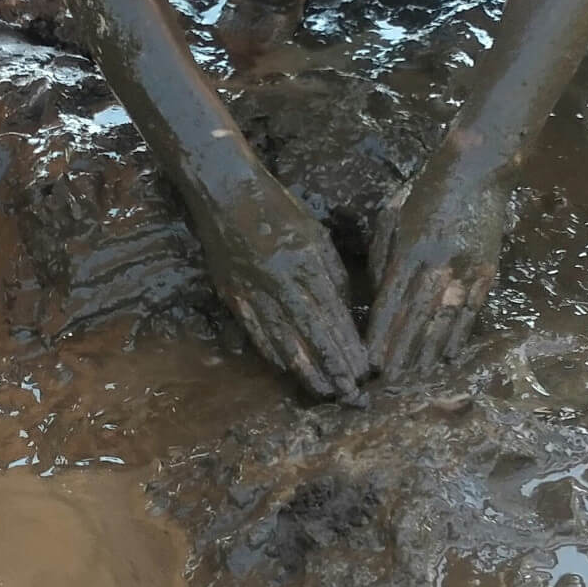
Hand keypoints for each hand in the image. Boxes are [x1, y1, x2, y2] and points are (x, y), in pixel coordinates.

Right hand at [193, 173, 368, 400]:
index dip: (348, 347)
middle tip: (349, 394)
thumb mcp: (314, 232)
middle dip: (332, 367)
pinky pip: (255, 331)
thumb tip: (344, 308)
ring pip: (282, 341)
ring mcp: (252, 292)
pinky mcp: (232, 295)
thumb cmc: (276, 207)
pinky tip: (285, 368)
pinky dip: (272, 353)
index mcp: (305, 264)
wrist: (223, 192)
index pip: (332, 316)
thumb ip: (331, 272)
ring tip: (322, 392)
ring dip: (304, 370)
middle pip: (311, 335)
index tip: (363, 371)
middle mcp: (279, 283)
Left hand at [366, 171, 509, 377]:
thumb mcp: (393, 216)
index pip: (392, 302)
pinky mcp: (487, 272)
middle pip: (417, 318)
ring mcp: (467, 270)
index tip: (370, 362)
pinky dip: (460, 336)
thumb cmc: (425, 191)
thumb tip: (379, 294)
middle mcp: (439, 264)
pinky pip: (472, 311)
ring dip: (430, 353)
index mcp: (412, 248)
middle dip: (402, 354)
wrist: (478, 170)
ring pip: (445, 320)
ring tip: (418, 380)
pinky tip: (451, 358)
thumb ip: (384, 256)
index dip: (381, 334)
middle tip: (390, 384)